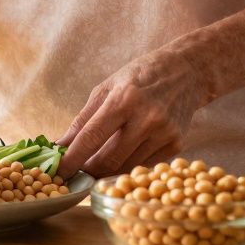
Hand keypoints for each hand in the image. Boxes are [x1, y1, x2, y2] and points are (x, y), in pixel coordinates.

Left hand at [56, 48, 208, 178]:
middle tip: (75, 173)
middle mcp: (147, 118)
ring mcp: (164, 133)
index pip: (91, 137)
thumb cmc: (140, 77)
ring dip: (106, 172)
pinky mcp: (176, 145)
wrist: (187, 72)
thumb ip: (82, 119)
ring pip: (126, 168)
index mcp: (124, 99)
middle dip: (88, 170)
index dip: (72, 159)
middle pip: (108, 159)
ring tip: (94, 167)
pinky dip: (127, 167)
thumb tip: (60, 146)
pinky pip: (143, 166)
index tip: (58, 173)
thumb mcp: (106, 88)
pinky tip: (121, 158)